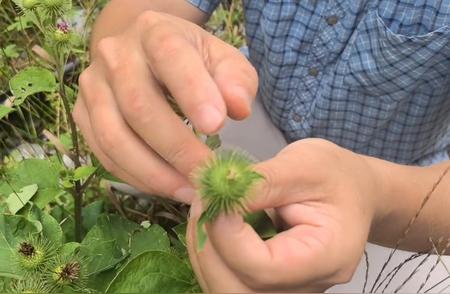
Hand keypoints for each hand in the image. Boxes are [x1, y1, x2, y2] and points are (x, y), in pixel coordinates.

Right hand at [73, 11, 257, 202]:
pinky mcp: (82, 113)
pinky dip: (136, 177)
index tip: (217, 126)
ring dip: (154, 173)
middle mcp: (115, 54)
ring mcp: (93, 85)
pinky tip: (167, 186)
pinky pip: (104, 154)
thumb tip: (238, 108)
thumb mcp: (221, 59)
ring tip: (189, 191)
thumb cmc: (190, 60)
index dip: (191, 92)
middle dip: (176, 148)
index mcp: (154, 31)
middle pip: (138, 106)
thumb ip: (236, 79)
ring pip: (114, 137)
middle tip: (207, 177)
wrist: (144, 54)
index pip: (169, 56)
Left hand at [187, 139, 380, 291]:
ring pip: (227, 291)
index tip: (214, 197)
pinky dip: (211, 254)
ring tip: (206, 210)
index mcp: (328, 257)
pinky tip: (214, 224)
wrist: (352, 193)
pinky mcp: (271, 285)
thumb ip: (261, 182)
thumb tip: (216, 195)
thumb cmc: (336, 175)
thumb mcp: (304, 164)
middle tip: (202, 204)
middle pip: (238, 292)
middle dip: (207, 248)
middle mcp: (307, 287)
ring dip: (204, 251)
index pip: (264, 268)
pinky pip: (229, 281)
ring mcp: (288, 291)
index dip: (228, 235)